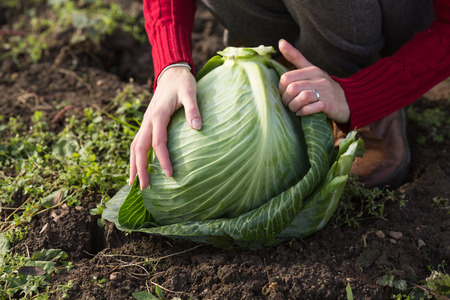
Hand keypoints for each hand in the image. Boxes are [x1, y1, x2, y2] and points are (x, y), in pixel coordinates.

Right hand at [129, 65, 200, 188]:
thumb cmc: (183, 82)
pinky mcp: (147, 123)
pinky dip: (135, 156)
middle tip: (143, 188)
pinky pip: (137, 142)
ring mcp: (145, 122)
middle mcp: (148, 120)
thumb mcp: (190, 92)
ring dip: (133, 164)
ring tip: (133, 183)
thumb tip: (198, 127)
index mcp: (158, 115)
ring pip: (134, 146)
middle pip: (139, 148)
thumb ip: (193, 109)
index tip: (170, 175)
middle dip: (140, 169)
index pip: (158, 142)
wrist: (171, 72)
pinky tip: (137, 166)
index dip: (163, 160)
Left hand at [278, 39, 349, 123]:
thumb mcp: (311, 70)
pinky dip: (303, 112)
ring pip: (301, 97)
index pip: (286, 78)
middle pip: (292, 88)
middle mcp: (319, 79)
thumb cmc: (324, 86)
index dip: (281, 88)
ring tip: (295, 109)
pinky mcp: (329, 105)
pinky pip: (311, 108)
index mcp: (312, 70)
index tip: (285, 94)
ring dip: (294, 106)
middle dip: (286, 99)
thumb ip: (295, 57)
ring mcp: (325, 92)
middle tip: (288, 104)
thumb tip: (281, 41)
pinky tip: (301, 113)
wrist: (348, 100)